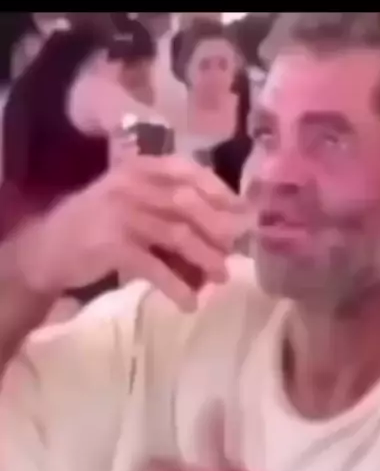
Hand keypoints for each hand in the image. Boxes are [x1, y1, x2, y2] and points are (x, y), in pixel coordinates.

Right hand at [10, 154, 246, 310]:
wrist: (47, 249)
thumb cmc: (97, 225)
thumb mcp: (131, 202)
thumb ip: (168, 205)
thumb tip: (224, 229)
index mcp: (139, 167)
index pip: (188, 170)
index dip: (220, 190)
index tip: (243, 212)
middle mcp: (131, 184)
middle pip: (188, 203)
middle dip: (218, 228)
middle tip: (234, 251)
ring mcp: (121, 213)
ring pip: (178, 235)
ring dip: (205, 258)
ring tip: (221, 278)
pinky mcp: (113, 245)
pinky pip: (155, 267)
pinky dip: (177, 287)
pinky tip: (189, 302)